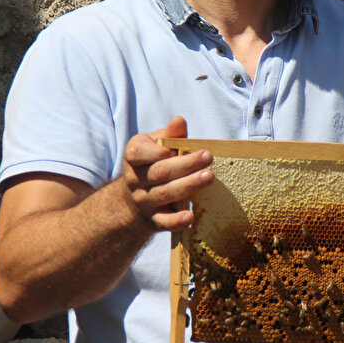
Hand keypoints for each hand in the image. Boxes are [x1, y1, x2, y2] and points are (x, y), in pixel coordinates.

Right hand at [121, 116, 213, 230]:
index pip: (140, 153)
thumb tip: (179, 120)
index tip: (182, 147)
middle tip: (208, 157)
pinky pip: (164, 222)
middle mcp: (135, 180)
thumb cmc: (153, 163)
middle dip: (185, 165)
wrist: (134, 198)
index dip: (161, 151)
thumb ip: (170, 135)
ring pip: (165, 194)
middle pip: (160, 172)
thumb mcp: (156, 145)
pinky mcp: (153, 219)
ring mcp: (143, 201)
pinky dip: (176, 221)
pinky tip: (190, 217)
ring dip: (188, 186)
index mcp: (134, 156)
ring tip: (209, 177)